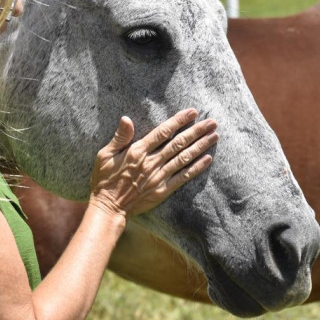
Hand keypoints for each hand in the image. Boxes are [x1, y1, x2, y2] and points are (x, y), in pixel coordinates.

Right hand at [90, 109, 217, 216]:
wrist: (108, 207)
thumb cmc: (104, 179)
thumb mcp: (105, 155)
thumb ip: (119, 137)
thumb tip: (126, 118)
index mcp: (138, 151)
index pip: (163, 132)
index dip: (179, 121)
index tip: (193, 112)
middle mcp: (151, 162)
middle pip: (179, 143)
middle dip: (197, 131)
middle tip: (212, 122)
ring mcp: (159, 177)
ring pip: (184, 158)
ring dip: (201, 146)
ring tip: (214, 136)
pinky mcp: (163, 190)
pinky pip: (183, 177)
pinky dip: (196, 168)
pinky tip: (208, 159)